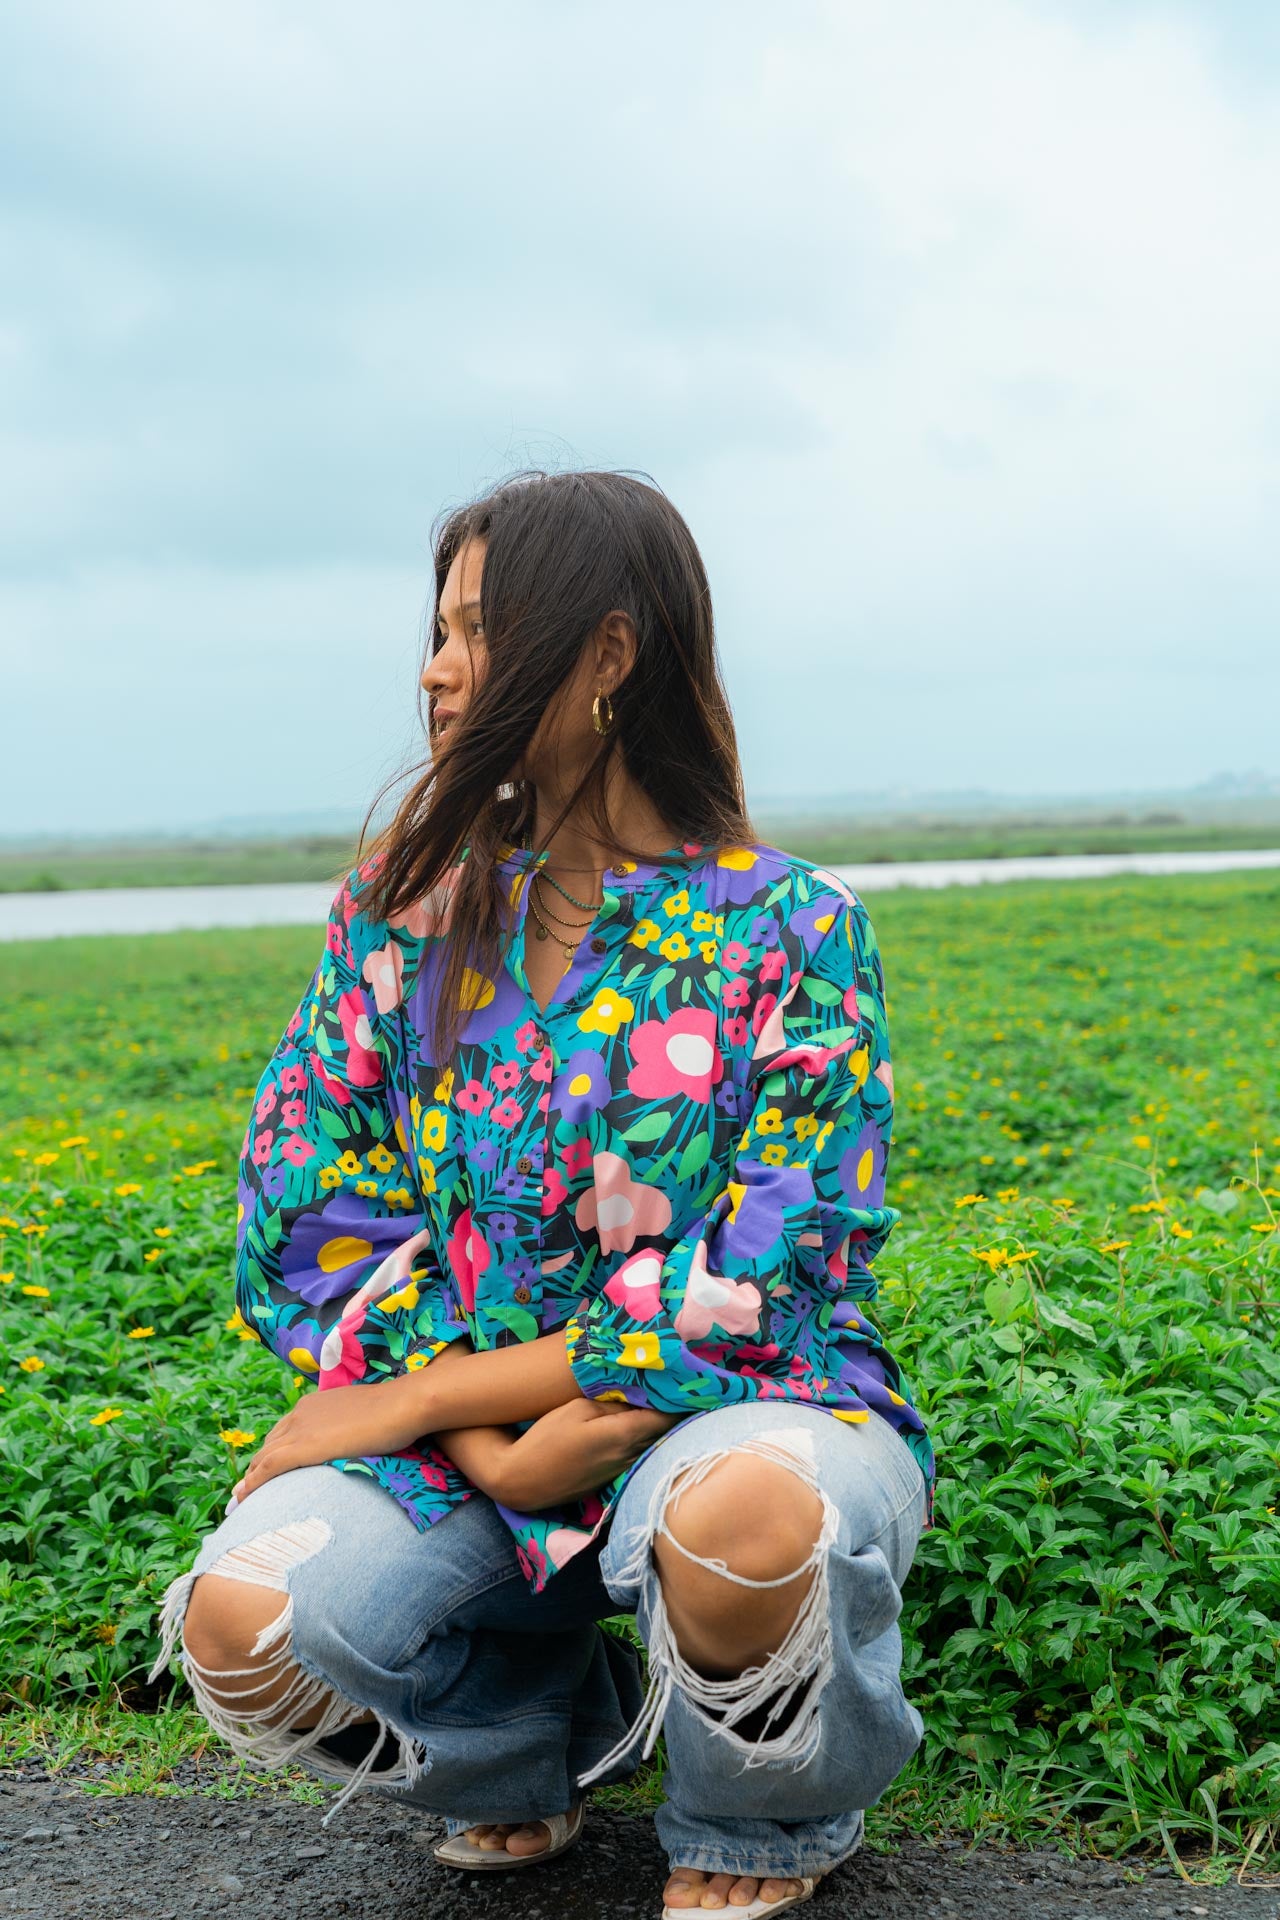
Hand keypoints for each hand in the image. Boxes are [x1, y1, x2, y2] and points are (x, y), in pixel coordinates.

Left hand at [229, 1375, 429, 1504]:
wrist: (403, 1405)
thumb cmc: (395, 1413)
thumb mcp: (366, 1419)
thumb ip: (351, 1431)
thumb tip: (357, 1445)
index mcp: (314, 1405)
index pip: (283, 1432)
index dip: (270, 1454)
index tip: (262, 1473)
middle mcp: (301, 1413)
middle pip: (268, 1445)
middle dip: (254, 1469)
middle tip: (244, 1493)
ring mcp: (301, 1429)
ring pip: (262, 1457)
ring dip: (248, 1480)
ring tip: (239, 1501)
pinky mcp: (303, 1447)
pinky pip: (267, 1467)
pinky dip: (252, 1483)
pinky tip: (243, 1499)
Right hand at [495, 1399, 682, 1509]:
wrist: (521, 1481)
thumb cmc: (545, 1440)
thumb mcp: (576, 1410)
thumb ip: (611, 1404)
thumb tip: (640, 1396)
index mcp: (624, 1436)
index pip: (667, 1416)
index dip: (681, 1398)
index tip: (688, 1379)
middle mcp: (630, 1456)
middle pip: (665, 1430)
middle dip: (674, 1408)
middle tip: (679, 1383)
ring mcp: (622, 1469)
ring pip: (653, 1442)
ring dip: (660, 1422)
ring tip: (664, 1397)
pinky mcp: (612, 1476)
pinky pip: (639, 1451)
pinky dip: (645, 1435)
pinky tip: (640, 1420)